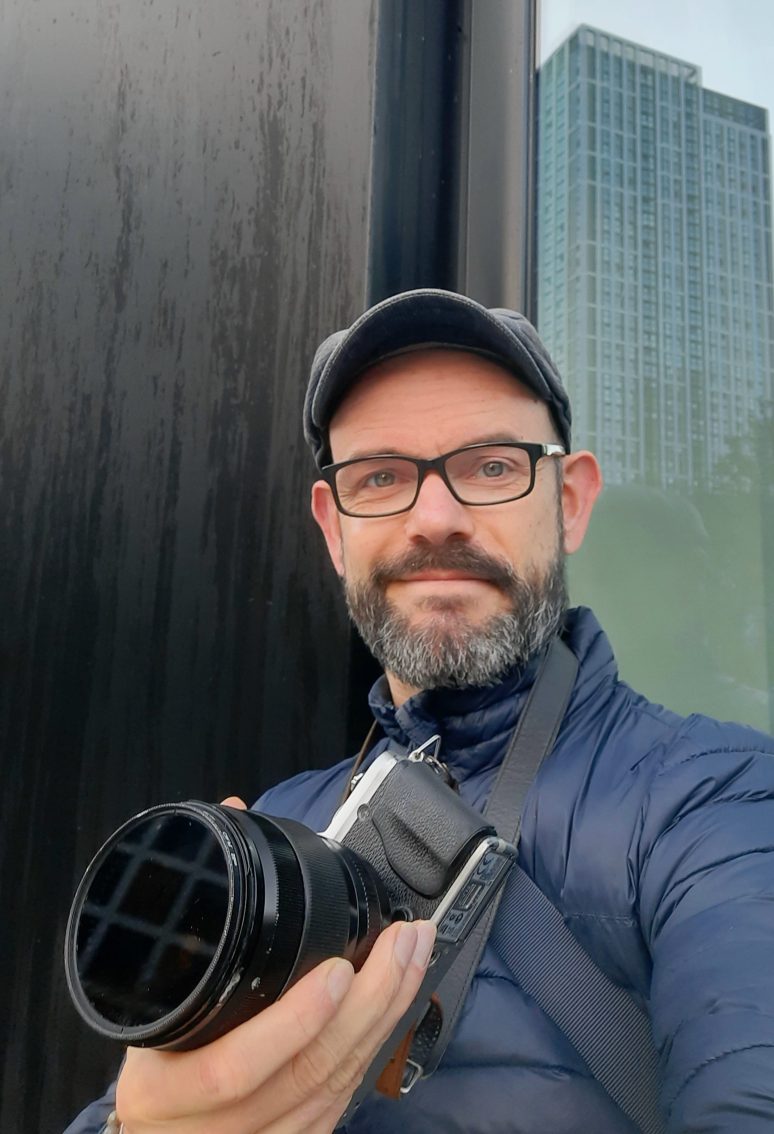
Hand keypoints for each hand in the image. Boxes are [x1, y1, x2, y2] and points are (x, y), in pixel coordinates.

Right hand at [114, 797, 436, 1133]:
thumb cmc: (153, 1061)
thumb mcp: (146, 1004)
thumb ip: (188, 914)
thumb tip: (232, 815)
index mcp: (165, 1089)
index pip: (233, 1067)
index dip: (292, 1023)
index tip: (337, 970)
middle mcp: (215, 1129)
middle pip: (309, 1072)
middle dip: (371, 1001)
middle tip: (405, 940)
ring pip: (337, 1086)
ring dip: (386, 1016)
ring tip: (414, 955)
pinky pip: (345, 1097)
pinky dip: (378, 1043)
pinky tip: (399, 1001)